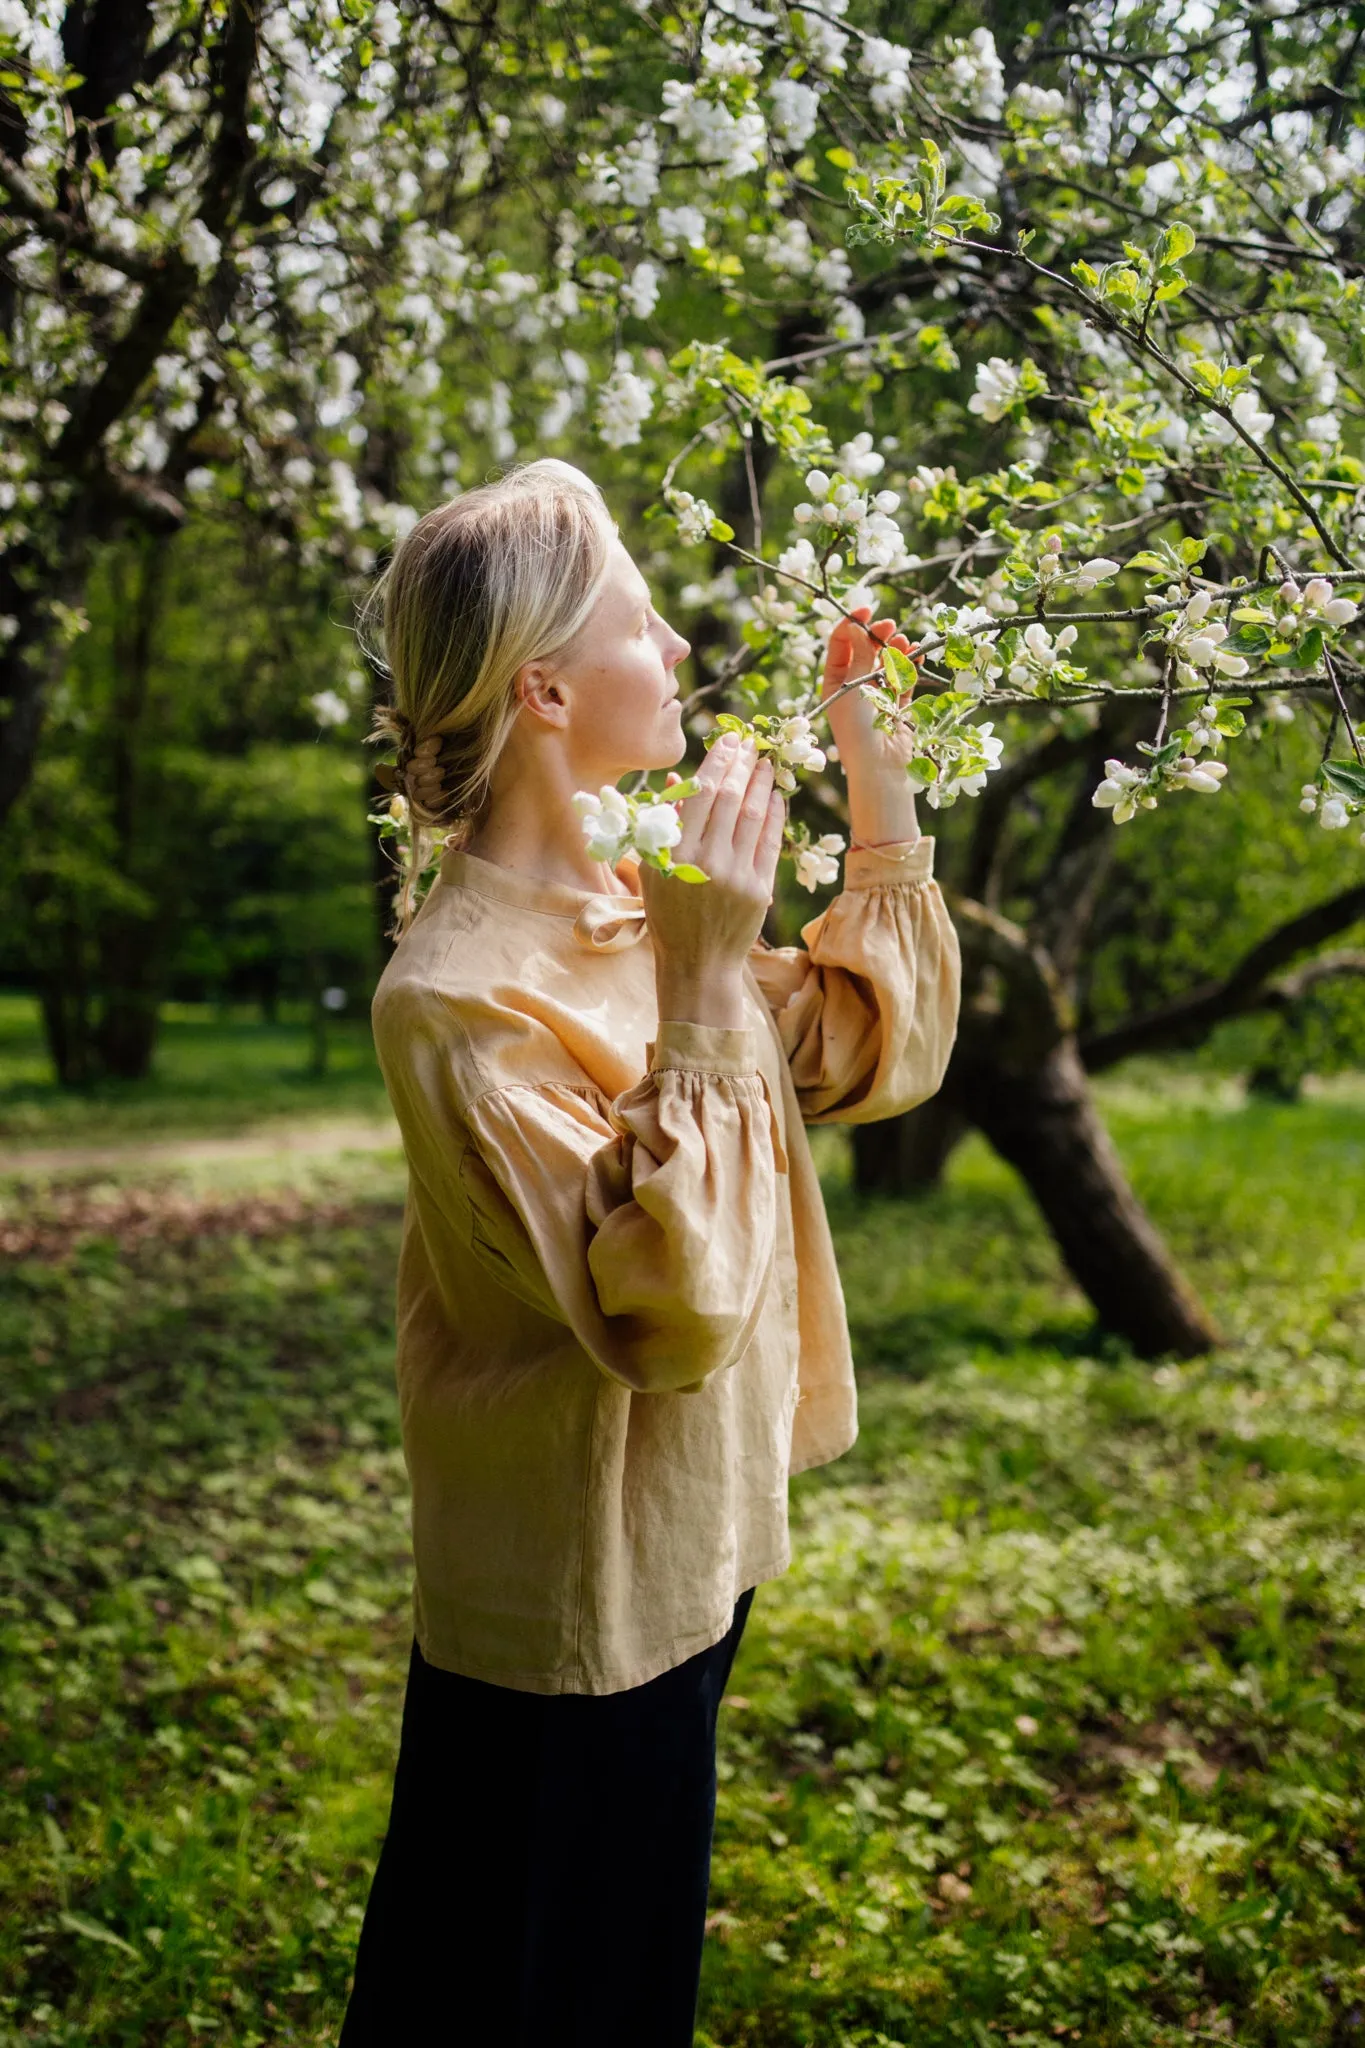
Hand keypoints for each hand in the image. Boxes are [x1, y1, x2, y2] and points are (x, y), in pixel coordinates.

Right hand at [641, 732, 784, 1029]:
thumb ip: (664, 825)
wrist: (697, 962)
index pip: (701, 794)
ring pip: (753, 816)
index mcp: (673, 853)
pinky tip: (776, 797)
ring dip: (762, 784)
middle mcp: (705, 861)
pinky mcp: (759, 889)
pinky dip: (774, 815)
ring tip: (766, 763)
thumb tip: (677, 780)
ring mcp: (735, 875)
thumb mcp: (653, 870)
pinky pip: (770, 842)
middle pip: (730, 799)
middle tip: (751, 743)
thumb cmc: (669, 914)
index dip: (718, 762)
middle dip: (742, 765)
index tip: (728, 741)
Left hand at [820, 604, 922, 847]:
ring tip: (903, 642)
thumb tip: (859, 625)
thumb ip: (861, 655)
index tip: (866, 610)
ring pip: (886, 663)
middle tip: (889, 626)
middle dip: (876, 635)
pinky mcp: (898, 706)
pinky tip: (916, 652)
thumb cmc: (857, 728)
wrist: (879, 767)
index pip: (840, 645)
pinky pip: (904, 679)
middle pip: (865, 650)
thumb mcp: (853, 686)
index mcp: (833, 682)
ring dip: (894, 649)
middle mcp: (853, 688)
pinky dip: (909, 665)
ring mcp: (876, 696)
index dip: (852, 625)